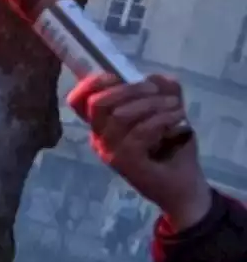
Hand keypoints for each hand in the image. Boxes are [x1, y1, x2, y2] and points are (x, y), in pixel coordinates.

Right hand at [67, 74, 211, 230]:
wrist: (183, 185)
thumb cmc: (171, 147)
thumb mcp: (167, 110)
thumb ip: (162, 90)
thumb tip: (153, 77)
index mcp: (102, 125)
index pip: (78, 101)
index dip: (90, 83)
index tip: (116, 75)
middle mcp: (99, 138)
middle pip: (98, 103)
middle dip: (128, 89)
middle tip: (154, 89)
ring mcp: (109, 151)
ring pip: (120, 115)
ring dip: (152, 104)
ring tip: (174, 106)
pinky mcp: (125, 162)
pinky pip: (138, 132)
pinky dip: (161, 119)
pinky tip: (178, 118)